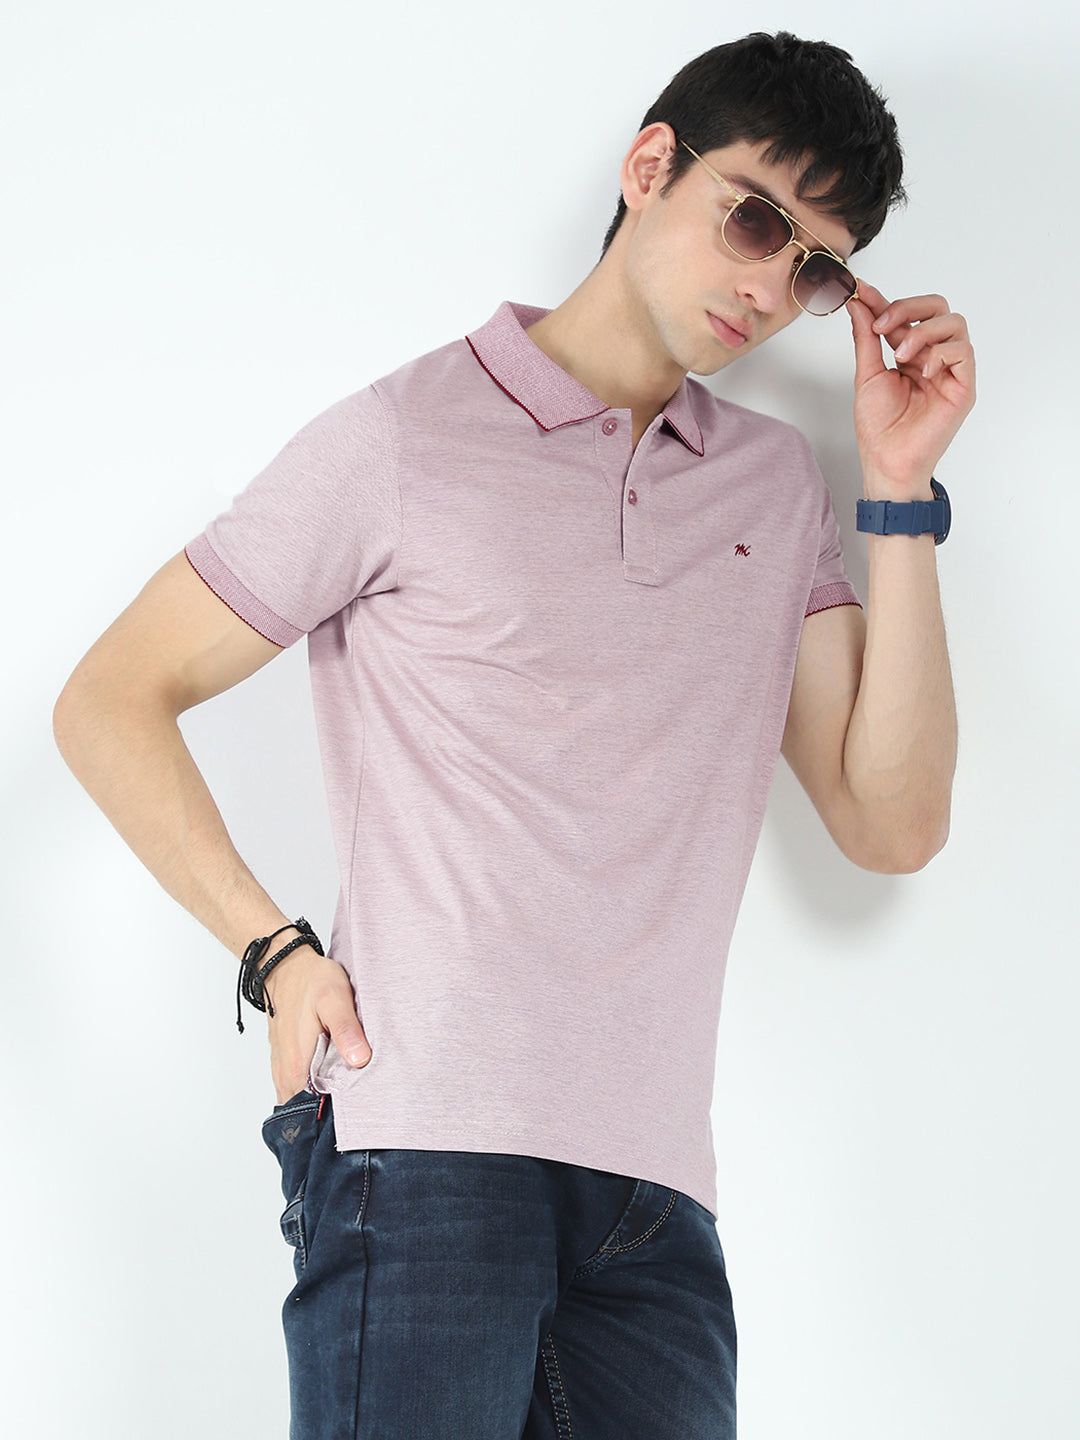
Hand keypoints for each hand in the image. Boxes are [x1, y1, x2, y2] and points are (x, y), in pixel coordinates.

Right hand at [262, 948, 371, 1104]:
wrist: (285, 967)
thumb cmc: (312, 981)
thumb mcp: (335, 999)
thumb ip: (347, 1030)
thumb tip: (360, 1060)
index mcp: (299, 1065)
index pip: (318, 1111)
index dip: (341, 1116)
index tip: (363, 1112)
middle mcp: (287, 1074)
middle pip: (310, 1111)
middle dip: (333, 1114)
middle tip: (362, 1106)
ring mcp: (283, 1069)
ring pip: (302, 1102)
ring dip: (323, 1103)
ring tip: (351, 1097)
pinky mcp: (283, 1063)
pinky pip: (296, 1090)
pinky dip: (313, 1091)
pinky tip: (333, 1082)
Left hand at [846, 279, 975, 494]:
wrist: (887, 461)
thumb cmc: (879, 427)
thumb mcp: (867, 374)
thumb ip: (866, 337)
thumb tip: (858, 303)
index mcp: (911, 353)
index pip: (906, 315)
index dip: (885, 300)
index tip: (861, 290)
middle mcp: (933, 357)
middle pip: (938, 308)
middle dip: (908, 307)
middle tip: (883, 324)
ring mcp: (951, 370)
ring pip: (954, 323)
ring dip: (923, 332)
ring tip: (900, 356)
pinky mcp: (964, 386)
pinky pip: (963, 351)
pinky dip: (939, 353)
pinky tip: (921, 371)